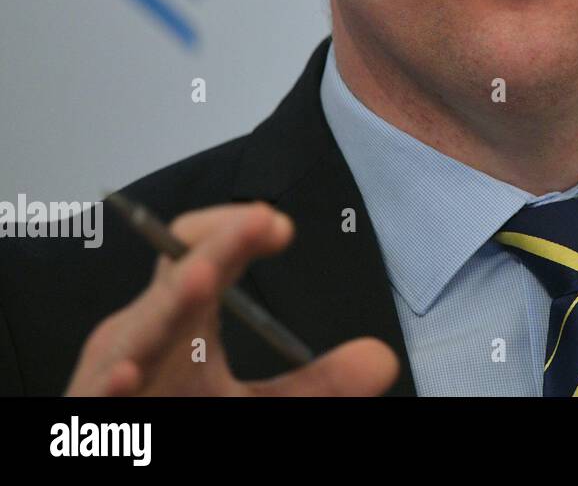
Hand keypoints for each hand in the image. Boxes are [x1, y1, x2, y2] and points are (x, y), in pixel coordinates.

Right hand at [64, 202, 398, 395]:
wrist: (122, 457)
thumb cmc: (171, 418)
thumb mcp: (258, 409)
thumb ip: (319, 385)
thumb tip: (383, 359)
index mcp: (180, 320)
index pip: (203, 253)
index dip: (236, 230)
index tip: (280, 224)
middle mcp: (142, 337)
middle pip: (176, 280)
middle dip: (215, 250)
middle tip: (259, 223)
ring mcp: (111, 375)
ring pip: (134, 334)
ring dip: (167, 306)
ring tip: (202, 281)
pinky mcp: (93, 416)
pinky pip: (99, 398)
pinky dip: (111, 386)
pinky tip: (126, 376)